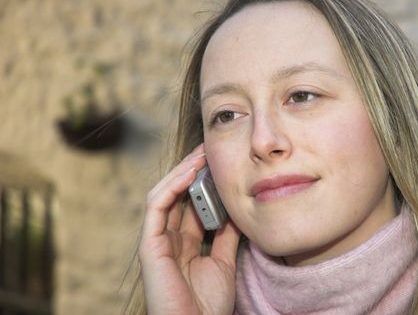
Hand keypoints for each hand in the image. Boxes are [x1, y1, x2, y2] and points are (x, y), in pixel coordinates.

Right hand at [139, 144, 240, 314]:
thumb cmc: (208, 304)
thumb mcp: (223, 261)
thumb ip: (226, 235)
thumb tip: (235, 209)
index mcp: (183, 242)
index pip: (189, 202)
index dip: (201, 181)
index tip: (217, 162)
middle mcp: (168, 237)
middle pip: (175, 194)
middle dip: (191, 169)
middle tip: (208, 149)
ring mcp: (156, 240)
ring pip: (164, 194)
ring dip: (182, 172)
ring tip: (201, 155)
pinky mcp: (149, 244)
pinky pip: (157, 205)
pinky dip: (172, 186)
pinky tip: (190, 173)